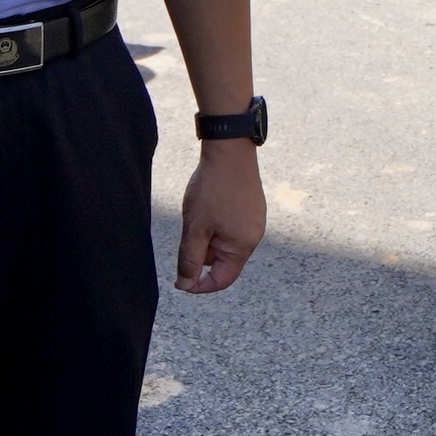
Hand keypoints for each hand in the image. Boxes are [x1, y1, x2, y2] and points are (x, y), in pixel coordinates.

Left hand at [176, 140, 266, 293]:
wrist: (230, 151)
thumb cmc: (212, 190)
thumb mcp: (195, 228)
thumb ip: (190, 260)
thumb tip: (186, 285)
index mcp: (242, 246)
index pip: (222, 280)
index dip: (199, 285)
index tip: (180, 281)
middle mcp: (254, 237)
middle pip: (224, 261)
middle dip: (203, 255)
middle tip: (189, 233)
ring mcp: (255, 221)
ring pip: (226, 243)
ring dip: (209, 238)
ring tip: (198, 216)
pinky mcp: (252, 208)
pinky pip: (232, 228)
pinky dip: (217, 226)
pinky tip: (208, 207)